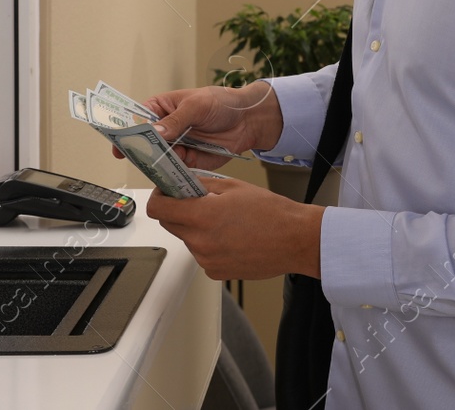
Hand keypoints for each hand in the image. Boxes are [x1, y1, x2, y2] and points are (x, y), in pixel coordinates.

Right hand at [136, 81, 281, 169]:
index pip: (136, 119)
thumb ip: (176, 120)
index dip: (125, 130)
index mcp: (161, 108)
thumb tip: (156, 132)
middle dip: (141, 151)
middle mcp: (165, 129)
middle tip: (140, 157)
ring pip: (157, 159)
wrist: (248, 120)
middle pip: (143, 143)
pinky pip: (175, 170)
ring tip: (166, 161)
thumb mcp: (197, 105)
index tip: (118, 143)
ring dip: (158, 162)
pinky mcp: (188, 161)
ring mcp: (175, 146)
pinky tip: (177, 169)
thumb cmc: (222, 103)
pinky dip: (174, 172)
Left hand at [145, 177, 321, 280]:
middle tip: (199, 201)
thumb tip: (184, 183)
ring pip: (187, 239)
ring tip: (225, 221)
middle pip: (170, 224)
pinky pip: (202, 254)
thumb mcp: (234, 187)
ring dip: (197, 228)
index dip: (160, 197)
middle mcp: (200, 241)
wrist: (295, 240)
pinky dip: (210, 244)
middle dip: (179, 211)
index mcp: (202, 216)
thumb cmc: (272, 213)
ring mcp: (207, 260)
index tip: (166, 192)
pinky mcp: (215, 272)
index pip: (158, 209)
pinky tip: (232, 237)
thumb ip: (203, 185)